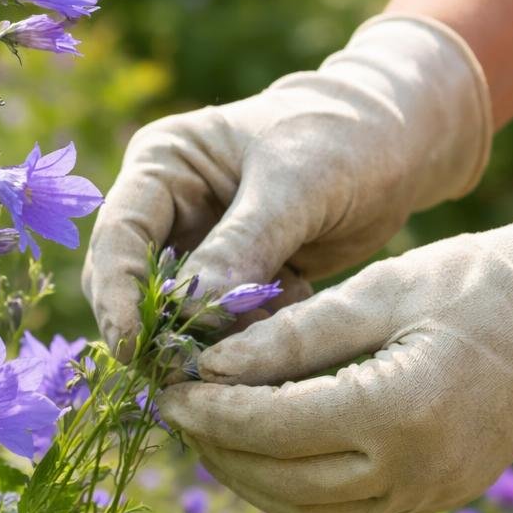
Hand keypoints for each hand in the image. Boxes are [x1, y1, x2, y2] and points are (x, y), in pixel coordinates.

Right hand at [82, 14, 490, 359]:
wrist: (396, 146)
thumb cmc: (343, 139)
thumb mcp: (297, 184)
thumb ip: (244, 244)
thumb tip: (191, 310)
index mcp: (163, 165)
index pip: (118, 237)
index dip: (117, 294)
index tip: (131, 346)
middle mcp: (166, 210)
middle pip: (132, 286)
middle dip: (157, 331)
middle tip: (186, 373)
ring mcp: (196, 250)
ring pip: (174, 318)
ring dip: (207, 342)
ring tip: (263, 334)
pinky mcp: (229, 286)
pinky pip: (219, 331)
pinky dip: (246, 341)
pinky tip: (290, 316)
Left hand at [157, 189, 512, 512]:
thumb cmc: (472, 284)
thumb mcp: (378, 291)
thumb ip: (292, 335)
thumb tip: (210, 365)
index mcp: (399, 409)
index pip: (275, 424)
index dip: (212, 411)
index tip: (169, 389)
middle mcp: (413, 469)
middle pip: (281, 478)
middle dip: (218, 448)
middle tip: (176, 411)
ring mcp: (425, 495)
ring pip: (304, 508)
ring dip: (245, 477)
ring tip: (206, 433)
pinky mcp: (429, 502)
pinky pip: (338, 512)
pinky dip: (288, 490)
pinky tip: (257, 453)